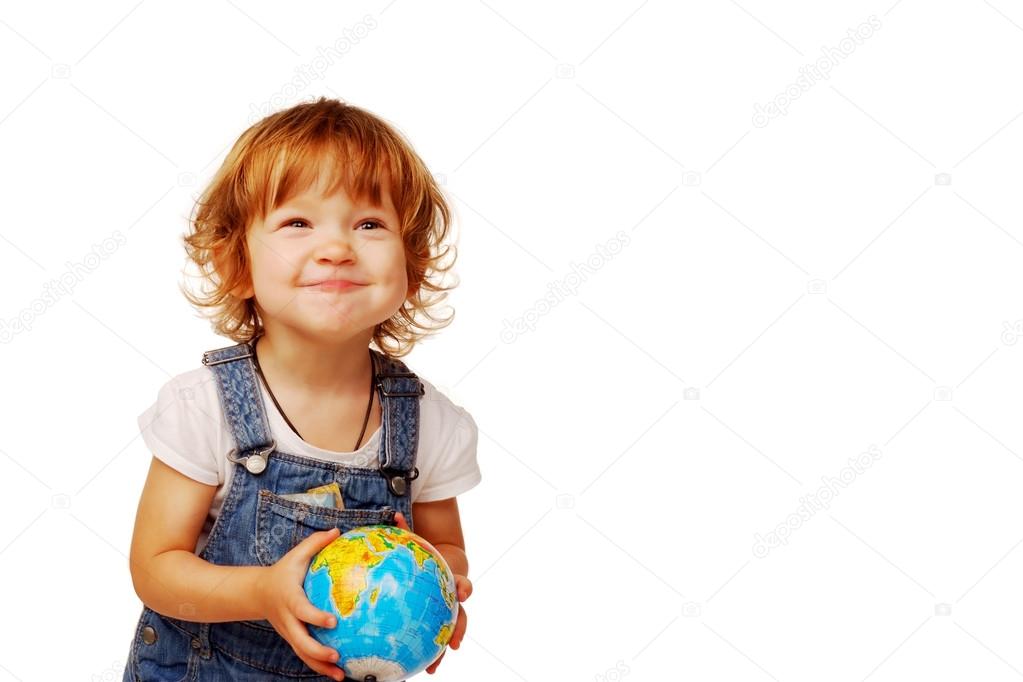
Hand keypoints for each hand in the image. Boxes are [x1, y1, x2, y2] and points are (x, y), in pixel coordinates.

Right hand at [256, 527, 345, 680]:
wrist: (259, 593)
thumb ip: (316, 543)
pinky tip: (338, 674)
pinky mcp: (293, 640)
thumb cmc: (284, 572)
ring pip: (302, 654)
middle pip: (300, 641)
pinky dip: (319, 668)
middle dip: (317, 651)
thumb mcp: (296, 555)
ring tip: (341, 675)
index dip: (315, 617)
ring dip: (320, 667)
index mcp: (290, 599)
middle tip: (336, 655)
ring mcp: (289, 633)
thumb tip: (338, 531)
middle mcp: (288, 620)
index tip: (333, 621)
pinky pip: (305, 657)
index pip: (302, 610)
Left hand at [391, 512, 470, 675]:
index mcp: (453, 580)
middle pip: (461, 616)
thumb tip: (391, 516)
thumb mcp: (420, 543)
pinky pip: (434, 638)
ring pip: (449, 633)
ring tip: (433, 667)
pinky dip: (427, 653)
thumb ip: (408, 532)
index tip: (464, 594)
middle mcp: (454, 600)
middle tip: (454, 642)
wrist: (444, 565)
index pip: (463, 584)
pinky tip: (417, 667)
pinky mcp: (438, 622)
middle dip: (459, 629)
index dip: (464, 589)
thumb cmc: (428, 554)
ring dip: (443, 650)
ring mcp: (448, 612)